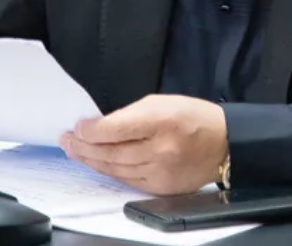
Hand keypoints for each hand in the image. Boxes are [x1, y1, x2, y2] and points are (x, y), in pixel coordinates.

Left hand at [60, 94, 227, 194]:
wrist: (224, 143)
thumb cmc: (192, 117)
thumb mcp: (162, 102)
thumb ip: (131, 114)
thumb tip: (101, 126)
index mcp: (161, 120)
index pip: (115, 129)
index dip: (91, 130)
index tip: (77, 126)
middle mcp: (160, 149)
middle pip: (111, 152)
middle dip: (84, 147)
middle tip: (67, 140)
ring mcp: (160, 172)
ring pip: (115, 169)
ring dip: (92, 160)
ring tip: (76, 152)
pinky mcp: (161, 188)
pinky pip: (127, 181)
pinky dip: (110, 172)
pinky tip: (98, 164)